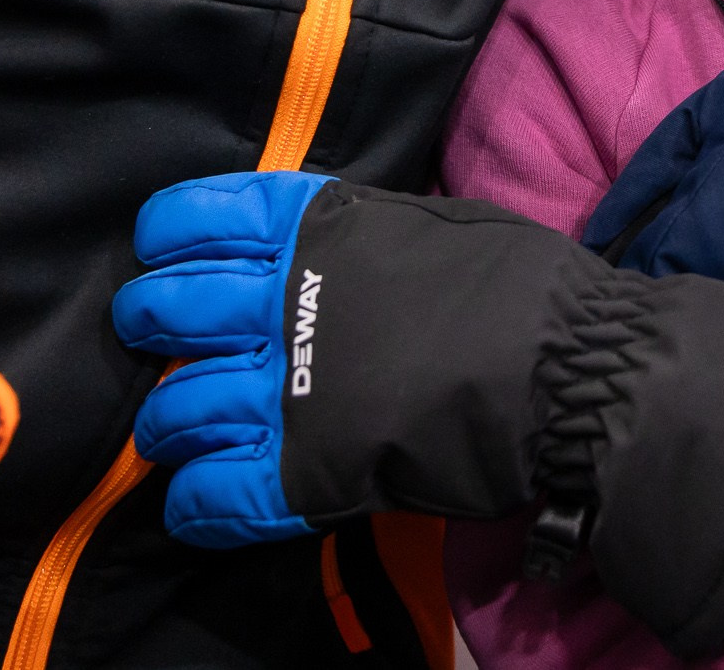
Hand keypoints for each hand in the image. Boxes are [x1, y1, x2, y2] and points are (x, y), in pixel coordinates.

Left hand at [112, 171, 723, 656]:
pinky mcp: (304, 472)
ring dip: (169, 424)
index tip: (163, 255)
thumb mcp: (432, 223)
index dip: (166, 238)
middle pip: (166, 312)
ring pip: (176, 410)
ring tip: (179, 432)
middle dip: (149, 327)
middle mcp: (283, 298)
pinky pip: (213, 496)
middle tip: (159, 343)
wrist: (574, 373)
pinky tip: (197, 503)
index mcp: (315, 226)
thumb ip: (356, 234)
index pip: (195, 218)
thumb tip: (317, 240)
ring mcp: (287, 389)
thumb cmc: (521, 289)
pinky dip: (196, 504)